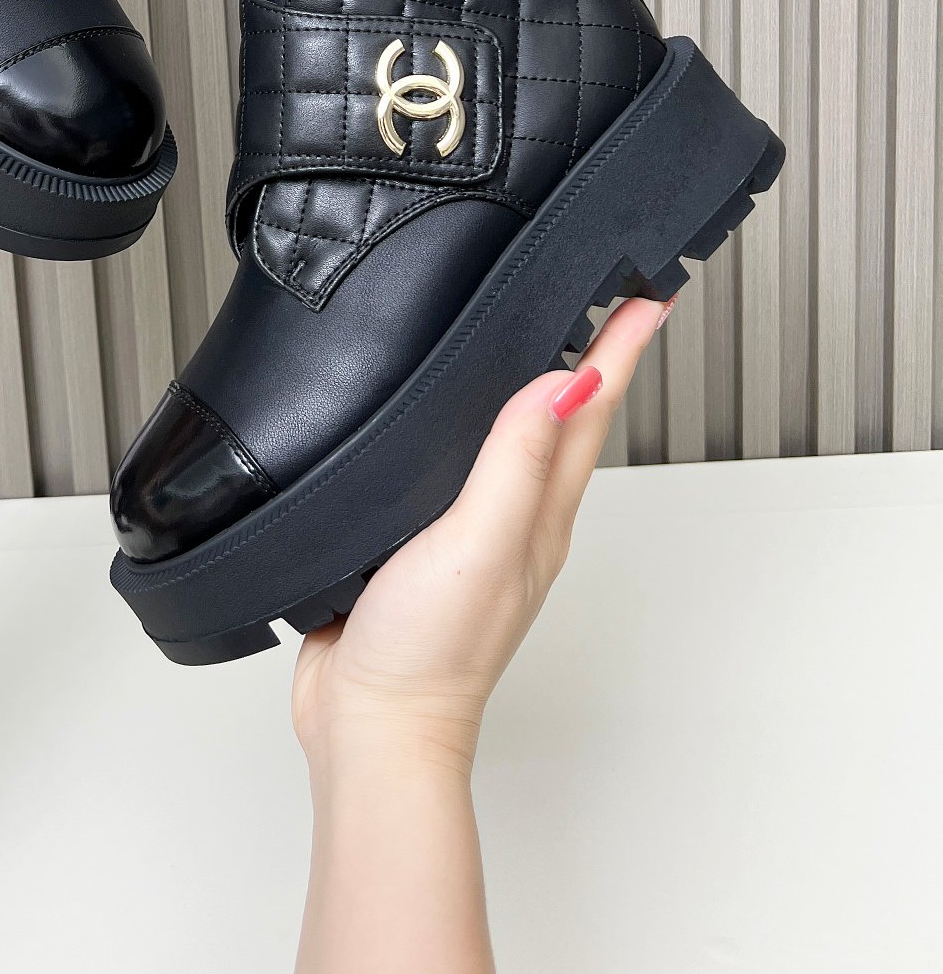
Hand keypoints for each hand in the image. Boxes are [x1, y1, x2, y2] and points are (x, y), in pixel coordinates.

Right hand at [291, 295, 671, 779]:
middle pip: (566, 416)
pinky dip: (468, 430)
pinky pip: (456, 467)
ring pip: (513, 440)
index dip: (620, 344)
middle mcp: (517, 516)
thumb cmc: (430, 654)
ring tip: (546, 338)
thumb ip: (516, 464)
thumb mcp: (478, 544)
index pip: (592, 408)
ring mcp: (473, 532)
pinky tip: (451, 420)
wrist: (370, 727)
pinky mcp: (424, 543)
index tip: (648, 291)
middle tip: (612, 297)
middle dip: (590, 353)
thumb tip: (562, 382)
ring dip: (534, 386)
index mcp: (541, 511)